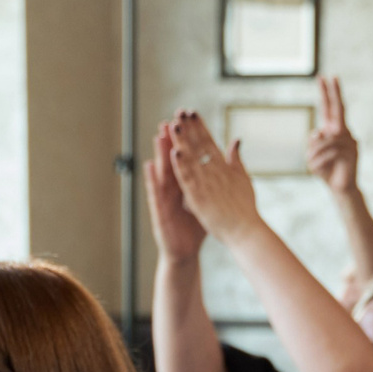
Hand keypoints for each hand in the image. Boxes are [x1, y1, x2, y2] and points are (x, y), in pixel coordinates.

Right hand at [144, 122, 205, 261]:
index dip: (188, 142)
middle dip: (172, 142)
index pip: (187, 160)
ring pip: (163, 173)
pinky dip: (152, 180)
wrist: (185, 252)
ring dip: (160, 155)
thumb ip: (212, 183)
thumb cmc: (194, 227)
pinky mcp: (159, 212)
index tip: (190, 123)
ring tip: (160, 135)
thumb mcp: (205, 202)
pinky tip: (150, 166)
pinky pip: (155, 194)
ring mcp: (165, 199)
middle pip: (173, 162)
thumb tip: (222, 167)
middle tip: (172, 120)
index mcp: (187, 186)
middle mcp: (174, 189)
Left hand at [166, 112, 261, 244]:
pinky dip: (182, 165)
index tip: (192, 112)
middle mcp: (215, 172)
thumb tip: (236, 139)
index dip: (199, 126)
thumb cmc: (245, 208)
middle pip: (199, 145)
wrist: (245, 231)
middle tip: (180, 111)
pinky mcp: (200, 197)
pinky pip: (189, 179)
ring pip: (192, 159)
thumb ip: (236, 159)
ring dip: (183, 141)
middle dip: (190, 128)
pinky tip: (175, 151)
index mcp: (224, 167)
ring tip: (174, 124)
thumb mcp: (243, 178)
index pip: (209, 142)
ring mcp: (207, 184)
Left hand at [306, 76, 359, 194]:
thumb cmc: (326, 169)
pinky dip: (320, 161)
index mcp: (334, 129)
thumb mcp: (313, 154)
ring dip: (315, 153)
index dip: (327, 93)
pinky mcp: (352, 153)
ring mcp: (350, 141)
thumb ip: (314, 142)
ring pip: (325, 139)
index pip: (330, 108)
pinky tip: (322, 170)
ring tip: (314, 164)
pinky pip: (330, 152)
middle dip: (334, 93)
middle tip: (330, 77)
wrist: (340, 188)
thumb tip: (319, 132)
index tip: (324, 78)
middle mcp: (344, 132)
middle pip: (339, 109)